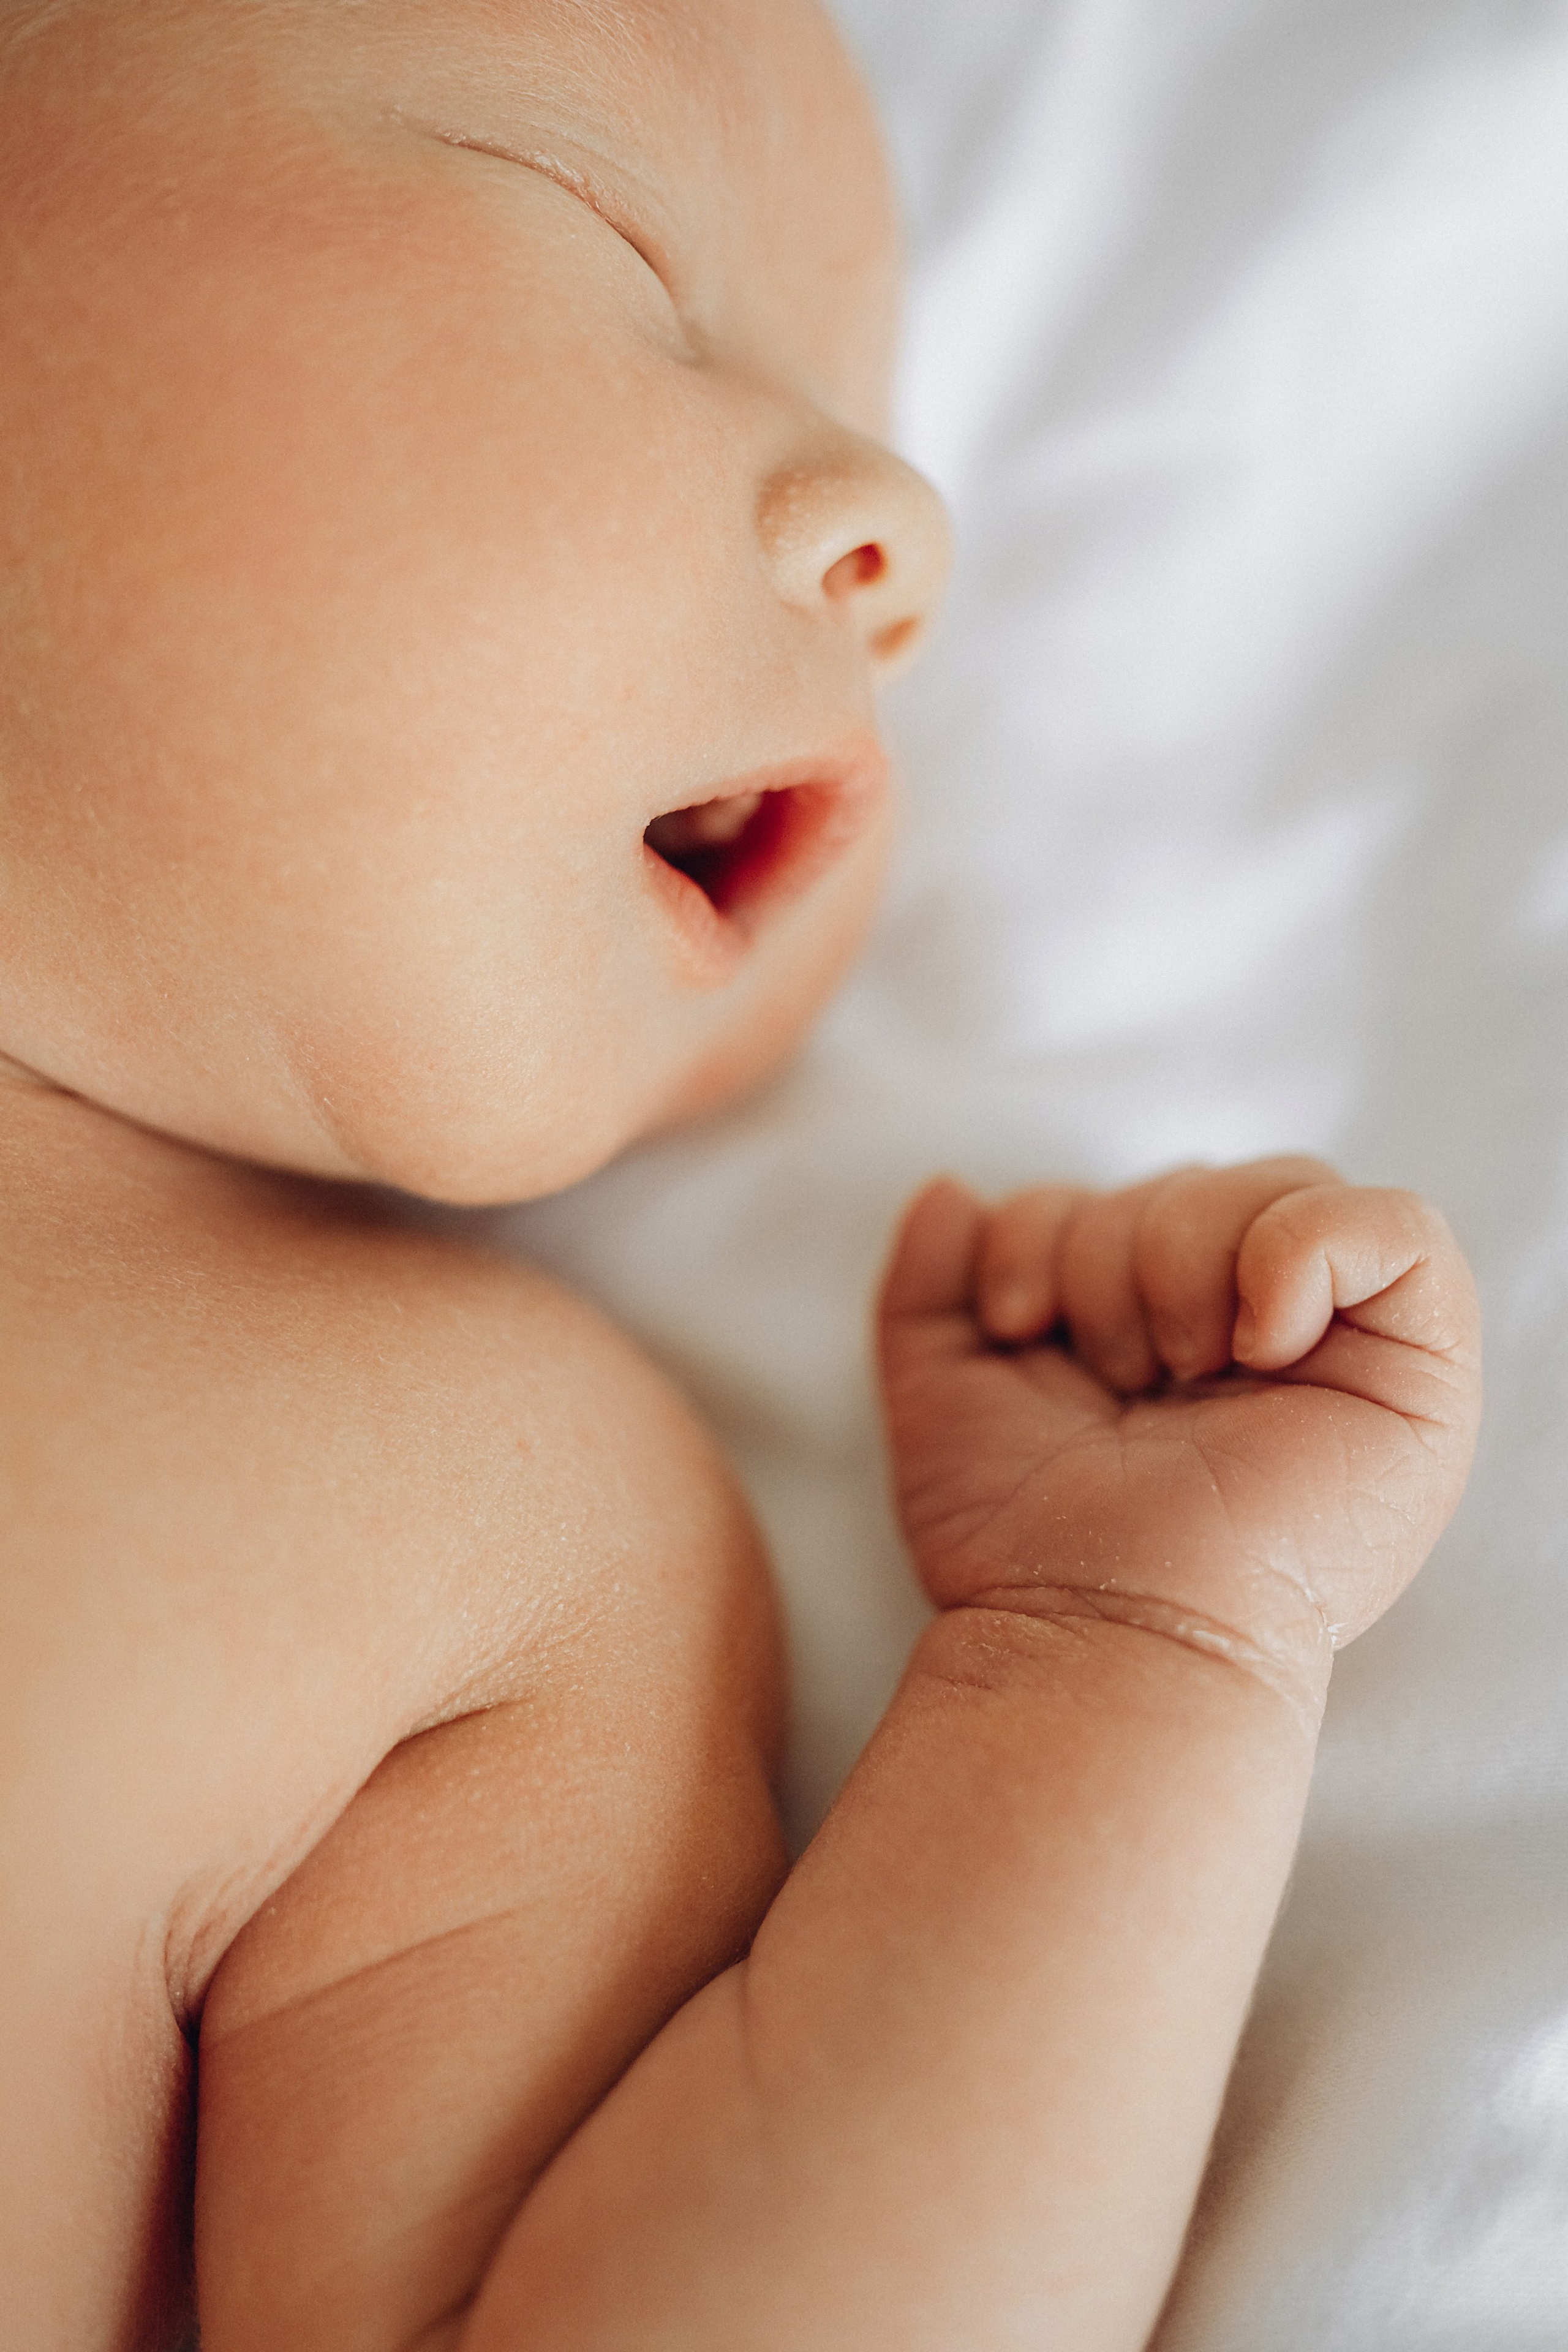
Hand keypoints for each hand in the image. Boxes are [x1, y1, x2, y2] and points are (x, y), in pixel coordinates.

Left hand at [878, 1158, 1480, 1694]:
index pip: (1123, 1186)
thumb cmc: (1023, 1538)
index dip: (1052, 1226)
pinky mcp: (1419, 1375)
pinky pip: (1396, 1228)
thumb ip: (929, 1284)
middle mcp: (1259, 1328)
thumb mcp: (944, 1389)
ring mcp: (1346, 1348)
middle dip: (1116, 1258)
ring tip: (1173, 1378)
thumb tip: (951, 1191)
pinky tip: (1258, 1344)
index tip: (1022, 1325)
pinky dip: (1305, 1253)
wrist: (1095, 1626)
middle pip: (1199, 1177)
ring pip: (1284, 1183)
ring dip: (1187, 1266)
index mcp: (1165, 1325)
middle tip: (1117, 1379)